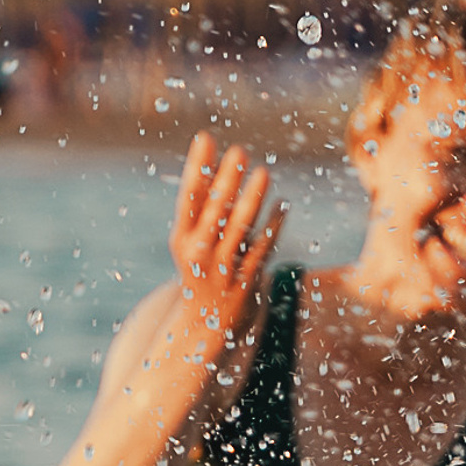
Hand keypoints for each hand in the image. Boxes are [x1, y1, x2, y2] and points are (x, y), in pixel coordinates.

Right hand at [164, 132, 281, 364]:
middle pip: (214, 209)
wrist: (205, 327)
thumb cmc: (202, 273)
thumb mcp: (193, 241)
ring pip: (239, 229)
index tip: (206, 138)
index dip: (197, 167)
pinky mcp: (245, 283)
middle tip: (239, 150)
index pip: (189, 196)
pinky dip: (272, 228)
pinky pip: (261, 250)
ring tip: (264, 172)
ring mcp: (222, 269)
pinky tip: (283, 207)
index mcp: (182, 237)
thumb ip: (204, 208)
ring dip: (252, 199)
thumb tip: (214, 165)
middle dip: (226, 179)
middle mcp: (199, 252)